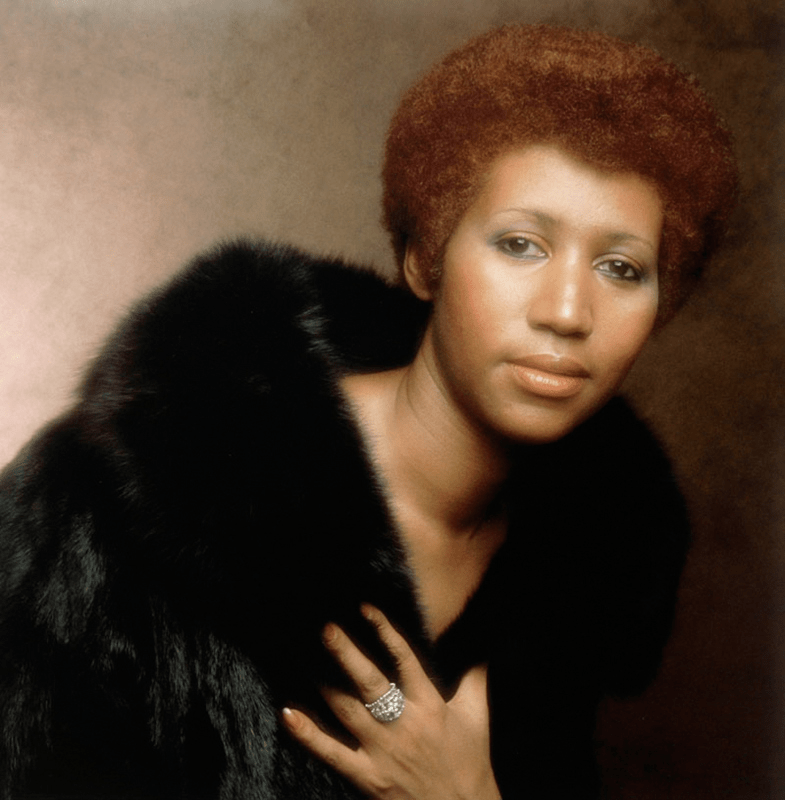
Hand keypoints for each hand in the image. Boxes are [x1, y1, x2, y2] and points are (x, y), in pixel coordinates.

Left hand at [282, 605, 501, 799]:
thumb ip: (475, 678)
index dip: (385, 631)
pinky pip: (332, 753)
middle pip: (371, 683)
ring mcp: (383, 752)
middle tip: (326, 628)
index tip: (365, 608)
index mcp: (430, 705)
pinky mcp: (368, 778)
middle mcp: (404, 725)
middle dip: (346, 653)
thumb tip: (480, 646)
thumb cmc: (471, 763)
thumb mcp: (477, 716)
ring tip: (304, 658)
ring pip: (348, 711)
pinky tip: (289, 714)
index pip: (405, 658)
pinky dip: (308, 734)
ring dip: (325, 684)